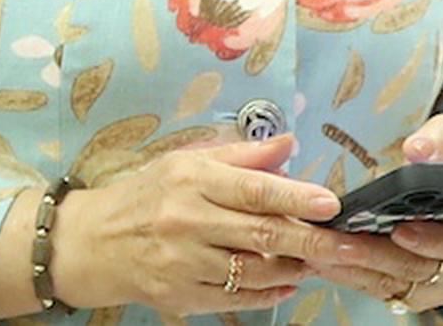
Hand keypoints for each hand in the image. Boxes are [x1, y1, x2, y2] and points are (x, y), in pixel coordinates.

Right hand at [51, 133, 351, 315]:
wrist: (94, 242)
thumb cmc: (147, 195)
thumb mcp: (187, 161)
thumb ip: (241, 156)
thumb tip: (288, 143)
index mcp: (191, 180)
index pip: (253, 189)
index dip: (295, 196)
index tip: (331, 202)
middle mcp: (187, 222)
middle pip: (261, 233)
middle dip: (311, 240)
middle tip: (348, 244)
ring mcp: (184, 264)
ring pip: (253, 271)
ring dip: (294, 268)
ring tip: (319, 261)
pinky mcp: (182, 297)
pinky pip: (237, 299)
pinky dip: (269, 293)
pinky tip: (288, 283)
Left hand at [307, 115, 442, 311]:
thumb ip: (441, 139)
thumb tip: (417, 149)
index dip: (431, 241)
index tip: (399, 228)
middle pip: (420, 269)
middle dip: (377, 256)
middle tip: (341, 244)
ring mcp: (442, 285)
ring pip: (397, 283)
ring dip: (357, 269)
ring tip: (321, 250)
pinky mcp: (417, 294)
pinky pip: (383, 290)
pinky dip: (353, 276)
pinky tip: (324, 260)